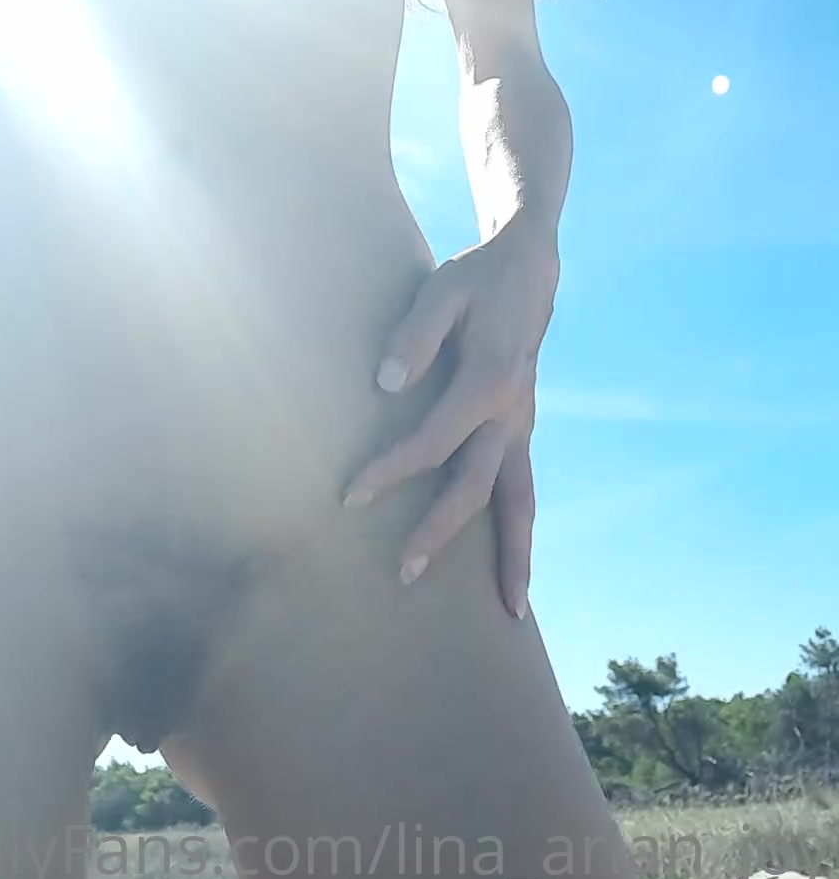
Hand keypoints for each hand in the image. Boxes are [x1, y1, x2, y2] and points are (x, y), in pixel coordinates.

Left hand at [342, 213, 558, 618]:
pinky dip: (521, 529)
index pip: (433, 442)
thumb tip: (386, 383)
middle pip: (476, 487)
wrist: (528, 268)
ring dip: (513, 554)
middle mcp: (511, 414)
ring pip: (521, 500)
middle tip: (404, 571)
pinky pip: (524, 488)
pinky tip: (512, 565)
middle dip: (440, 531)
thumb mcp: (441, 291)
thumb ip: (415, 336)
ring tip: (512, 610)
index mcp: (488, 383)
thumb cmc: (476, 279)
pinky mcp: (521, 427)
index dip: (391, 470)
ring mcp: (522, 424)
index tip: (350, 495)